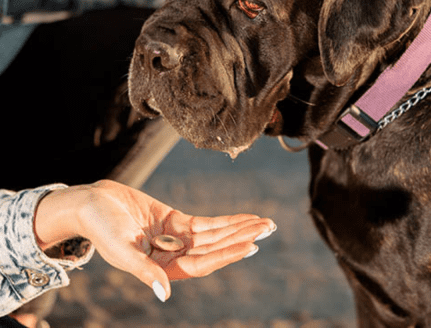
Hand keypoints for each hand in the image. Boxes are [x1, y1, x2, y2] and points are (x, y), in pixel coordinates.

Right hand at [34, 180, 275, 300]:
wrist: (93, 203)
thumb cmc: (101, 228)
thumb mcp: (121, 251)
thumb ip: (144, 272)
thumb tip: (164, 295)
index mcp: (161, 269)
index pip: (202, 263)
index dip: (227, 254)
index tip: (251, 244)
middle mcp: (174, 256)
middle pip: (215, 248)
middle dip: (242, 238)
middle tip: (269, 229)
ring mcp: (177, 239)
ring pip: (214, 235)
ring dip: (239, 229)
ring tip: (264, 223)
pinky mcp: (175, 222)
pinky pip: (205, 223)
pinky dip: (225, 221)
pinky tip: (244, 219)